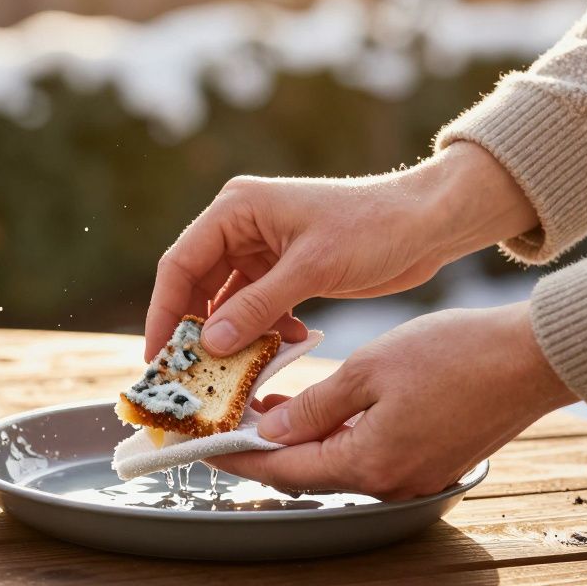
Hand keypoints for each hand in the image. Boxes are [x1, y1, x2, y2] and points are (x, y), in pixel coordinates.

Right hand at [145, 141, 536, 359]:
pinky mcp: (283, 271)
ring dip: (234, 337)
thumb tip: (210, 345)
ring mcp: (261, 250)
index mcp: (237, 209)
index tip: (158, 357)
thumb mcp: (313, 268)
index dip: (164, 312)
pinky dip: (264, 332)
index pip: (180, 264)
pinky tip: (288, 344)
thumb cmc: (374, 228)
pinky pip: (255, 309)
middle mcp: (240, 226)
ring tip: (242, 368)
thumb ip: (258, 307)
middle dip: (196, 332)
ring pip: (226, 304)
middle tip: (192, 376)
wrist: (428, 223)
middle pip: (196, 287)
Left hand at [207, 302, 576, 499]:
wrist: (533, 358)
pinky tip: (319, 409)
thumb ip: (314, 406)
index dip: (239, 457)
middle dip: (265, 448)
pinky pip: (367, 456)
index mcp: (369, 463)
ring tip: (265, 406)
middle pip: (308, 473)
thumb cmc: (456, 354)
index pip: (284, 470)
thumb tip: (272, 430)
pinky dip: (336, 436)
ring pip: (337, 464)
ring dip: (300, 439)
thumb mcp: (369, 369)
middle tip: (227, 422)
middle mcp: (390, 483)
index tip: (203, 446)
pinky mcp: (430, 463)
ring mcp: (414, 478)